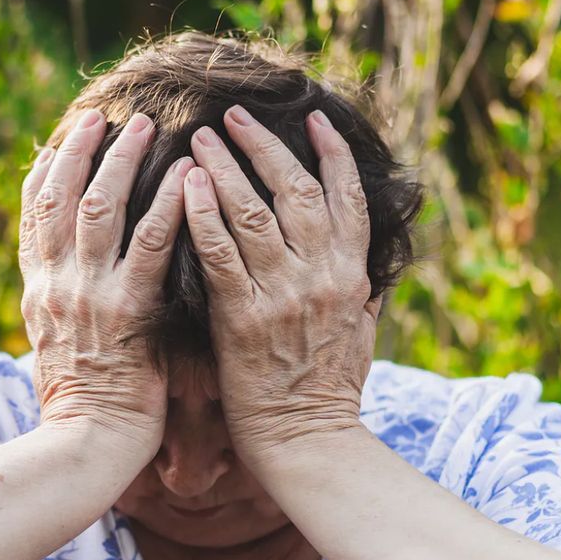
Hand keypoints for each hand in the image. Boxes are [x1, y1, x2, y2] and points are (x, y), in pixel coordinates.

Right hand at [19, 107, 193, 462]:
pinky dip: (169, 206)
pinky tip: (189, 178)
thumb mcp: (58, 349)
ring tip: (146, 127)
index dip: (46, 173)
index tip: (59, 139)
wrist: (87, 447)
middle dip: (80, 151)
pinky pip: (150, 246)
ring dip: (122, 161)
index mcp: (39, 292)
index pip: (34, 217)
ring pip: (100, 208)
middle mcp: (56, 285)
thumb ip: (65, 308)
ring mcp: (89, 295)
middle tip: (103, 115)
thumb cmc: (84, 406)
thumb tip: (70, 286)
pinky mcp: (127, 312)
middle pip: (61, 198)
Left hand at [183, 105, 378, 466]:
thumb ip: (363, 295)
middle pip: (297, 190)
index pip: (348, 198)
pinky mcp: (244, 318)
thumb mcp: (360, 336)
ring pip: (255, 212)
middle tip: (234, 115)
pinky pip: (220, 253)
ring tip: (201, 136)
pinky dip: (203, 214)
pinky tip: (186, 185)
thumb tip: (374, 270)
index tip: (314, 119)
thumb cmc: (329, 394)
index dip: (332, 153)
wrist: (308, 444)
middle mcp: (322, 277)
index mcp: (351, 277)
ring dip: (226, 168)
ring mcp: (283, 295)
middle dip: (264, 146)